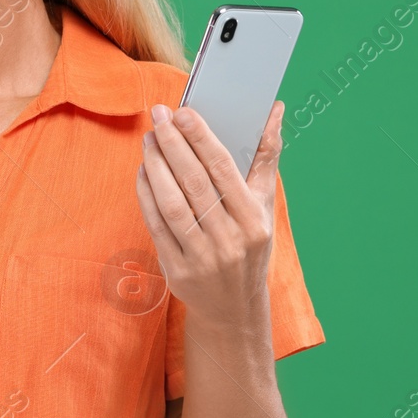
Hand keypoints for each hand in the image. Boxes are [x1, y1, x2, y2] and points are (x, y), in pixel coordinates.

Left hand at [133, 101, 284, 329]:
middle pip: (194, 182)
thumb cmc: (249, 245)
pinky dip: (146, 195)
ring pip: (172, 203)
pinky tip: (143, 171)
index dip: (201, 138)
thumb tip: (273, 109)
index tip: (183, 112)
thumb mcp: (265, 205)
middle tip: (158, 115)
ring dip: (155, 166)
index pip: (224, 169)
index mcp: (254, 220)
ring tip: (148, 140)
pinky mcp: (177, 270)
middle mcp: (230, 239)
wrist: (234, 308)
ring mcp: (202, 257)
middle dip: (173, 144)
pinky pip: (156, 225)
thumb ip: (266, 156)